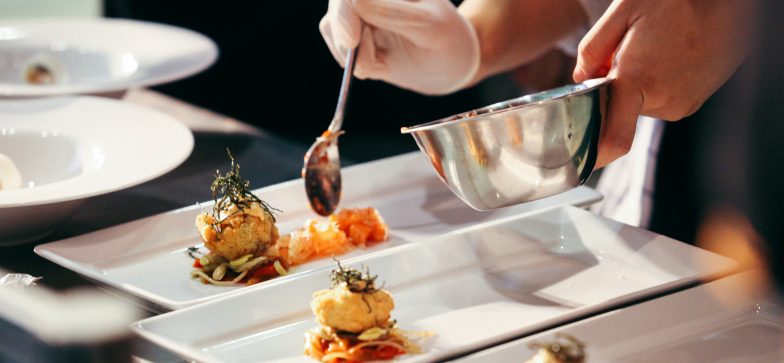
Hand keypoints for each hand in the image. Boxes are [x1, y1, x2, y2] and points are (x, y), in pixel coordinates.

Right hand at [319, 0, 479, 94]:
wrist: (450, 64)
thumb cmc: (448, 41)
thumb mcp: (428, 28)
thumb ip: (393, 14)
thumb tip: (353, 1)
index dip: (346, 11)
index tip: (351, 40)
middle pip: (339, 6)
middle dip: (347, 38)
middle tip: (367, 67)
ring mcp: (361, 10)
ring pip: (332, 26)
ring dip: (352, 53)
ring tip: (382, 64)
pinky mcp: (354, 30)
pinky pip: (338, 45)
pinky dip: (354, 61)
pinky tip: (380, 65)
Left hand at [573, 0, 754, 167]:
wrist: (728, 2)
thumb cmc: (676, 1)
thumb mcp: (623, 10)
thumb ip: (592, 49)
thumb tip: (581, 79)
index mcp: (638, 80)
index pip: (614, 138)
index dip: (595, 156)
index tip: (582, 162)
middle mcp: (663, 101)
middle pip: (620, 110)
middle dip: (615, 89)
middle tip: (628, 54)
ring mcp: (681, 105)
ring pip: (640, 104)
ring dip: (638, 84)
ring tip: (656, 50)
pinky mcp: (694, 103)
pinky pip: (660, 100)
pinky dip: (657, 83)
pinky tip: (669, 57)